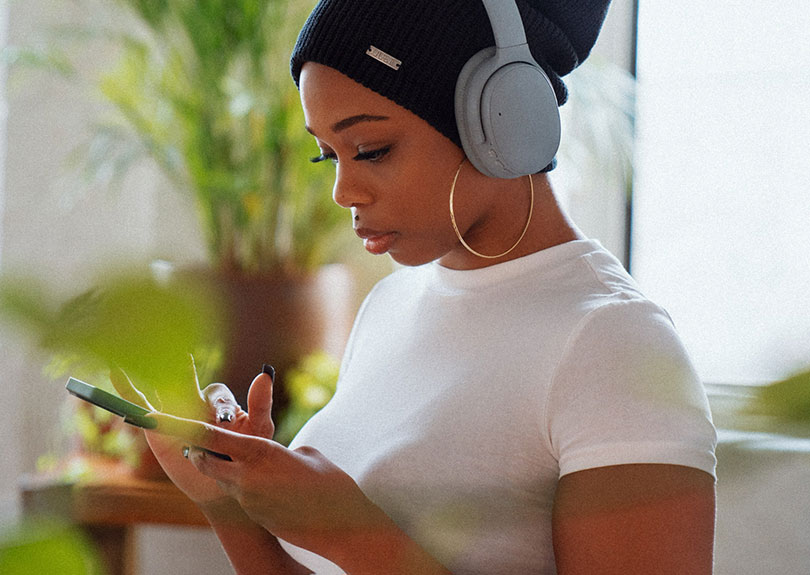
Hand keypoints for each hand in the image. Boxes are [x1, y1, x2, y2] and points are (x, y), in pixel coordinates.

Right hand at [109, 359, 275, 504]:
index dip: (221, 407)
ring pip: (163, 389)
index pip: (218, 395)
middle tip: (184, 362)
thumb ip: (261, 403)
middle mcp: (196, 402)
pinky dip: (127, 390)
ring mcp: (175, 412)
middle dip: (185, 374)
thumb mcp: (259, 430)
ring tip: (140, 353)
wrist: (223, 486)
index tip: (226, 422)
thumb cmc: (245, 455)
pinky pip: (140, 405)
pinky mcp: (157, 426)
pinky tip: (116, 372)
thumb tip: (265, 372)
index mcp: (220, 402)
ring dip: (152, 372)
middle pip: (189, 383)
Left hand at [147, 411, 394, 562]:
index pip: (211, 436)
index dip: (184, 426)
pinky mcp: (256, 516)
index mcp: (260, 453)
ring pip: (224, 479)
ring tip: (251, 463)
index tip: (160, 418)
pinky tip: (277, 489)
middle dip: (199, 450)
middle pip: (205, 460)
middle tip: (200, 441)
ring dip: (227, 469)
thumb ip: (282, 449)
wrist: (344, 528)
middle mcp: (247, 477)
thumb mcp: (309, 454)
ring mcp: (249, 500)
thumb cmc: (332, 485)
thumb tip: (273, 453)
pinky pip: (243, 495)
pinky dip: (249, 487)